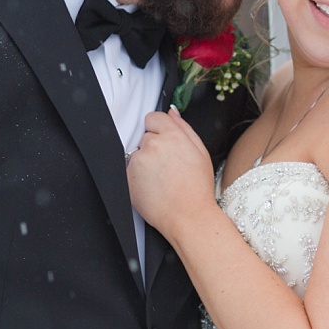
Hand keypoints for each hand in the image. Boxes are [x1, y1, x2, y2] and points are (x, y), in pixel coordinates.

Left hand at [126, 106, 214, 238]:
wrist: (188, 216)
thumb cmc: (197, 188)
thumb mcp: (200, 152)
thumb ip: (184, 127)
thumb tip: (172, 112)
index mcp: (172, 136)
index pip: (153, 117)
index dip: (160, 129)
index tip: (166, 141)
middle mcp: (152, 145)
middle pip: (146, 136)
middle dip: (154, 147)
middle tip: (169, 167)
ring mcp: (138, 161)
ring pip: (137, 153)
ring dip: (145, 162)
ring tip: (162, 179)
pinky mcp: (127, 177)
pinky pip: (129, 170)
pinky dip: (137, 176)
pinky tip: (153, 187)